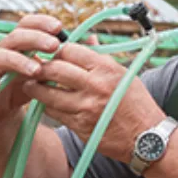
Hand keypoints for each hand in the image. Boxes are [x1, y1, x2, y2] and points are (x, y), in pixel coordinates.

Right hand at [0, 14, 62, 125]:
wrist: (2, 109)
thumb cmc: (25, 84)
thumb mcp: (47, 70)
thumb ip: (64, 56)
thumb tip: (93, 39)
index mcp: (19, 43)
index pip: (27, 24)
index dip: (41, 22)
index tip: (60, 27)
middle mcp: (3, 50)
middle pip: (16, 37)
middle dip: (36, 39)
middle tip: (54, 45)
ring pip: (1, 56)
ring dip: (19, 61)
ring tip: (36, 70)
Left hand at [21, 43, 165, 162]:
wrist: (147, 137)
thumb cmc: (137, 103)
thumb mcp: (123, 74)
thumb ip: (101, 57)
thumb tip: (87, 40)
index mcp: (106, 69)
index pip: (70, 51)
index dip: (56, 51)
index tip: (51, 54)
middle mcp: (95, 86)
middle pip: (54, 70)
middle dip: (40, 67)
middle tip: (34, 67)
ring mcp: (86, 107)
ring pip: (48, 93)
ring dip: (36, 88)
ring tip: (31, 85)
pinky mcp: (80, 126)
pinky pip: (54, 113)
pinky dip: (47, 105)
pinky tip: (46, 102)